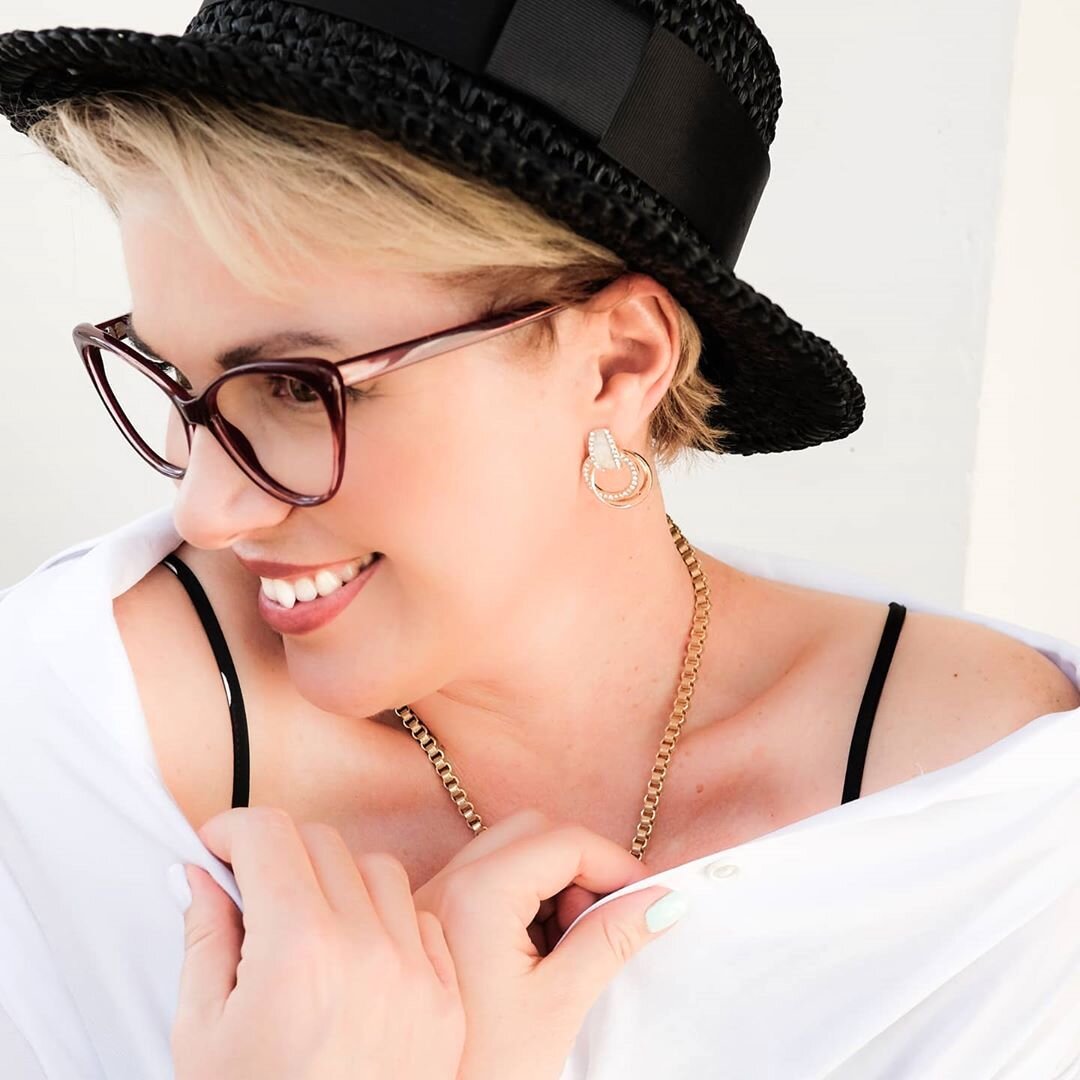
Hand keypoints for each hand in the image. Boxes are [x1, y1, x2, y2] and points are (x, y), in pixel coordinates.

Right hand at [171, 806, 464, 1079]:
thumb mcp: (202, 1034)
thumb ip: (204, 937)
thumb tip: (200, 874)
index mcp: (299, 951)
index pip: (270, 834)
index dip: (232, 832)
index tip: (217, 850)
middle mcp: (368, 949)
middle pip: (322, 842)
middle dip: (278, 856)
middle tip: (252, 895)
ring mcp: (417, 973)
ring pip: (378, 869)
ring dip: (337, 881)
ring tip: (308, 928)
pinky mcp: (446, 999)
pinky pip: (420, 919)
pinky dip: (387, 920)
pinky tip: (357, 956)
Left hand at [413, 809, 688, 1079]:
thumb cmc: (485, 1068)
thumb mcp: (560, 1003)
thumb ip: (611, 939)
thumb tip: (662, 900)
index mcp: (479, 892)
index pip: (566, 840)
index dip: (616, 865)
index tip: (648, 899)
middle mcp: (449, 880)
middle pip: (535, 833)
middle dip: (581, 867)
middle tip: (602, 922)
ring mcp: (434, 897)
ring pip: (511, 852)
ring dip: (554, 883)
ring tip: (568, 947)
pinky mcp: (431, 920)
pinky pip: (488, 880)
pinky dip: (525, 900)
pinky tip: (537, 954)